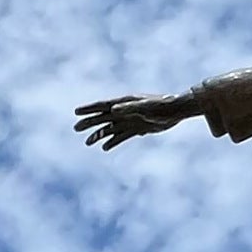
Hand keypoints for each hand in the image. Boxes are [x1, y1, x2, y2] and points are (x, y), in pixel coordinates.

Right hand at [73, 92, 200, 149]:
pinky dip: (112, 142)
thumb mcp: (144, 107)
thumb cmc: (161, 107)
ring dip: (99, 135)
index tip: (76, 112)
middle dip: (89, 123)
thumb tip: (112, 111)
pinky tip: (104, 148)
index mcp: (124, 103)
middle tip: (76, 129)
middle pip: (103, 117)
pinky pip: (121, 136)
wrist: (176, 111)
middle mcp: (125, 111)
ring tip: (87, 143)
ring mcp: (130, 120)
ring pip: (110, 128)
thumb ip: (128, 109)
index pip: (102, 106)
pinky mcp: (138, 129)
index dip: (89, 109)